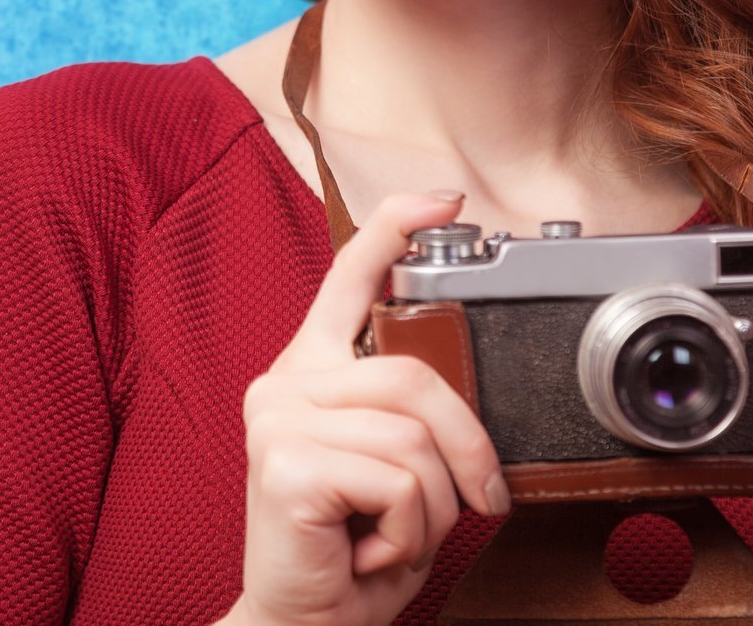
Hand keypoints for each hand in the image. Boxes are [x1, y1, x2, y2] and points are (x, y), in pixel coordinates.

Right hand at [232, 190, 510, 625]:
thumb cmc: (355, 554)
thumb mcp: (398, 467)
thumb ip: (415, 412)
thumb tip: (465, 387)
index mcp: (311, 370)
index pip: (349, 275)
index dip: (397, 225)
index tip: (445, 199)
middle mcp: (284, 382)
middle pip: (414, 374)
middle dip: (468, 448)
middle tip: (475, 500)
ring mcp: (276, 416)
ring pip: (414, 435)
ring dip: (434, 505)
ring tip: (395, 534)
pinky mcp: (282, 460)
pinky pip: (398, 479)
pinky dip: (409, 530)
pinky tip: (368, 547)